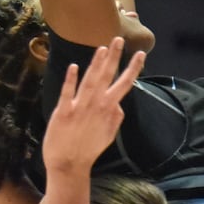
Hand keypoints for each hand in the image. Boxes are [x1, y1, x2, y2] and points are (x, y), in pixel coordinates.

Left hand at [42, 38, 145, 175]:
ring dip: (96, 64)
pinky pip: (67, 93)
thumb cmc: (88, 150)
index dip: (133, 69)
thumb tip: (119, 103)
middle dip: (114, 58)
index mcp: (108, 110)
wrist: (69, 165)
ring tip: (102, 48)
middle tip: (119, 39)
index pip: (124, 85)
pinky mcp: (63, 112)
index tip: (141, 53)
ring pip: (90, 81)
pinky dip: (71, 80)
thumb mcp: (109, 135)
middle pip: (107, 77)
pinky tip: (74, 66)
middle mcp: (96, 106)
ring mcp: (79, 108)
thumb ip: (115, 118)